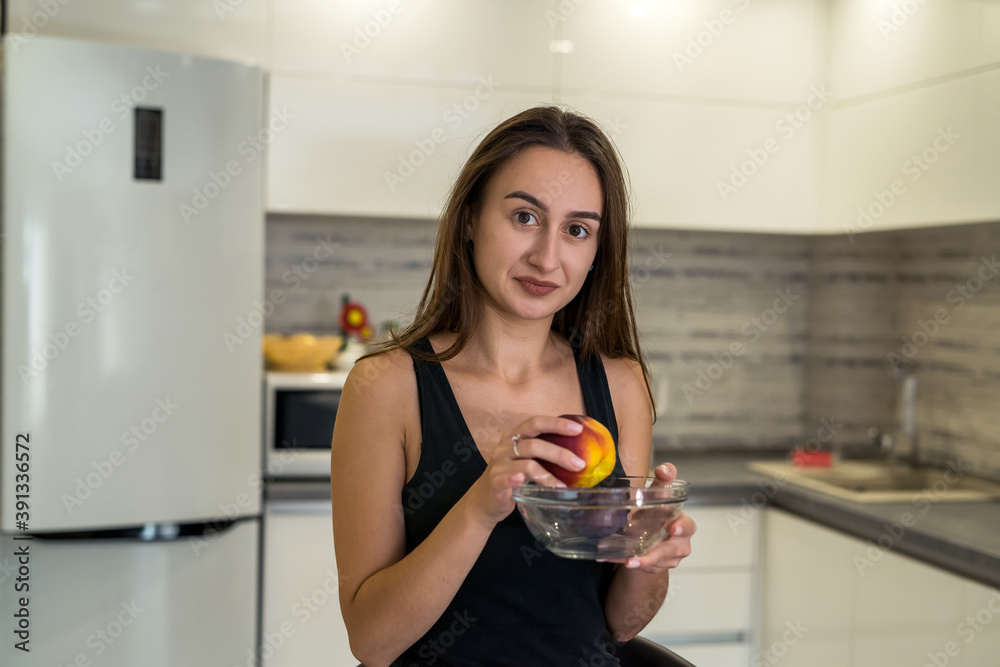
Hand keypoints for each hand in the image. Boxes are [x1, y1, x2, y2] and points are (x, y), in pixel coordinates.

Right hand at [464, 416, 589, 527]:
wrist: (485, 500)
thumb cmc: (511, 476)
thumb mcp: (525, 459)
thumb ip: (543, 452)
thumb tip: (578, 451)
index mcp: (513, 436)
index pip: (535, 422)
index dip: (556, 424)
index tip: (578, 429)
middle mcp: (505, 447)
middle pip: (534, 444)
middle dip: (559, 453)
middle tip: (579, 464)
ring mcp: (499, 464)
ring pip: (527, 464)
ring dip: (549, 475)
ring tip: (565, 486)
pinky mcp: (495, 482)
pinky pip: (511, 478)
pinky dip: (524, 479)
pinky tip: (535, 485)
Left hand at [599, 462, 695, 573]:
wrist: (652, 536)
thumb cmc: (659, 513)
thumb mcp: (660, 495)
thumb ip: (664, 481)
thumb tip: (664, 469)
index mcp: (684, 525)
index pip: (686, 526)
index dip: (682, 527)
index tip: (673, 527)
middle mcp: (679, 544)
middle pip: (669, 550)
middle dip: (655, 554)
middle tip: (639, 557)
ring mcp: (668, 559)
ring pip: (654, 562)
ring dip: (639, 561)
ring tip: (625, 560)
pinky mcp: (656, 567)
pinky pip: (641, 567)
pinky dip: (625, 561)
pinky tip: (608, 558)